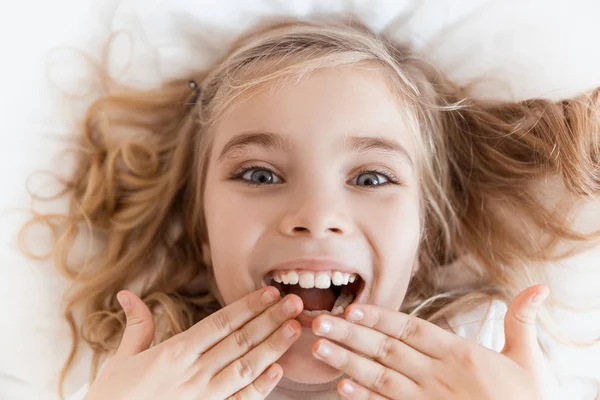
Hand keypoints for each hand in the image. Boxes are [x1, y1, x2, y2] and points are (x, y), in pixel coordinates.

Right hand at [85, 286, 302, 399]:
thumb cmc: (113, 398)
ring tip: (294, 329)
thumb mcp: (121, 359)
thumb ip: (136, 325)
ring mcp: (203, 398)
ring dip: (273, 347)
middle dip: (270, 319)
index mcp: (175, 353)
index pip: (220, 323)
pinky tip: (278, 371)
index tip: (269, 292)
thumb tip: (126, 294)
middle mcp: (193, 373)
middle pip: (240, 340)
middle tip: (296, 302)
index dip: (248, 306)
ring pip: (245, 367)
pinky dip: (260, 387)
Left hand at [310, 285, 557, 398]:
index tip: (353, 309)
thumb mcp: (529, 360)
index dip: (381, 318)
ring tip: (320, 349)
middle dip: (351, 335)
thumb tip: (539, 287)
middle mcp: (440, 376)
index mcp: (461, 355)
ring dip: (348, 361)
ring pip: (381, 377)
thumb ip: (521, 321)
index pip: (412, 330)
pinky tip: (342, 387)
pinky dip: (365, 398)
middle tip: (321, 323)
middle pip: (388, 350)